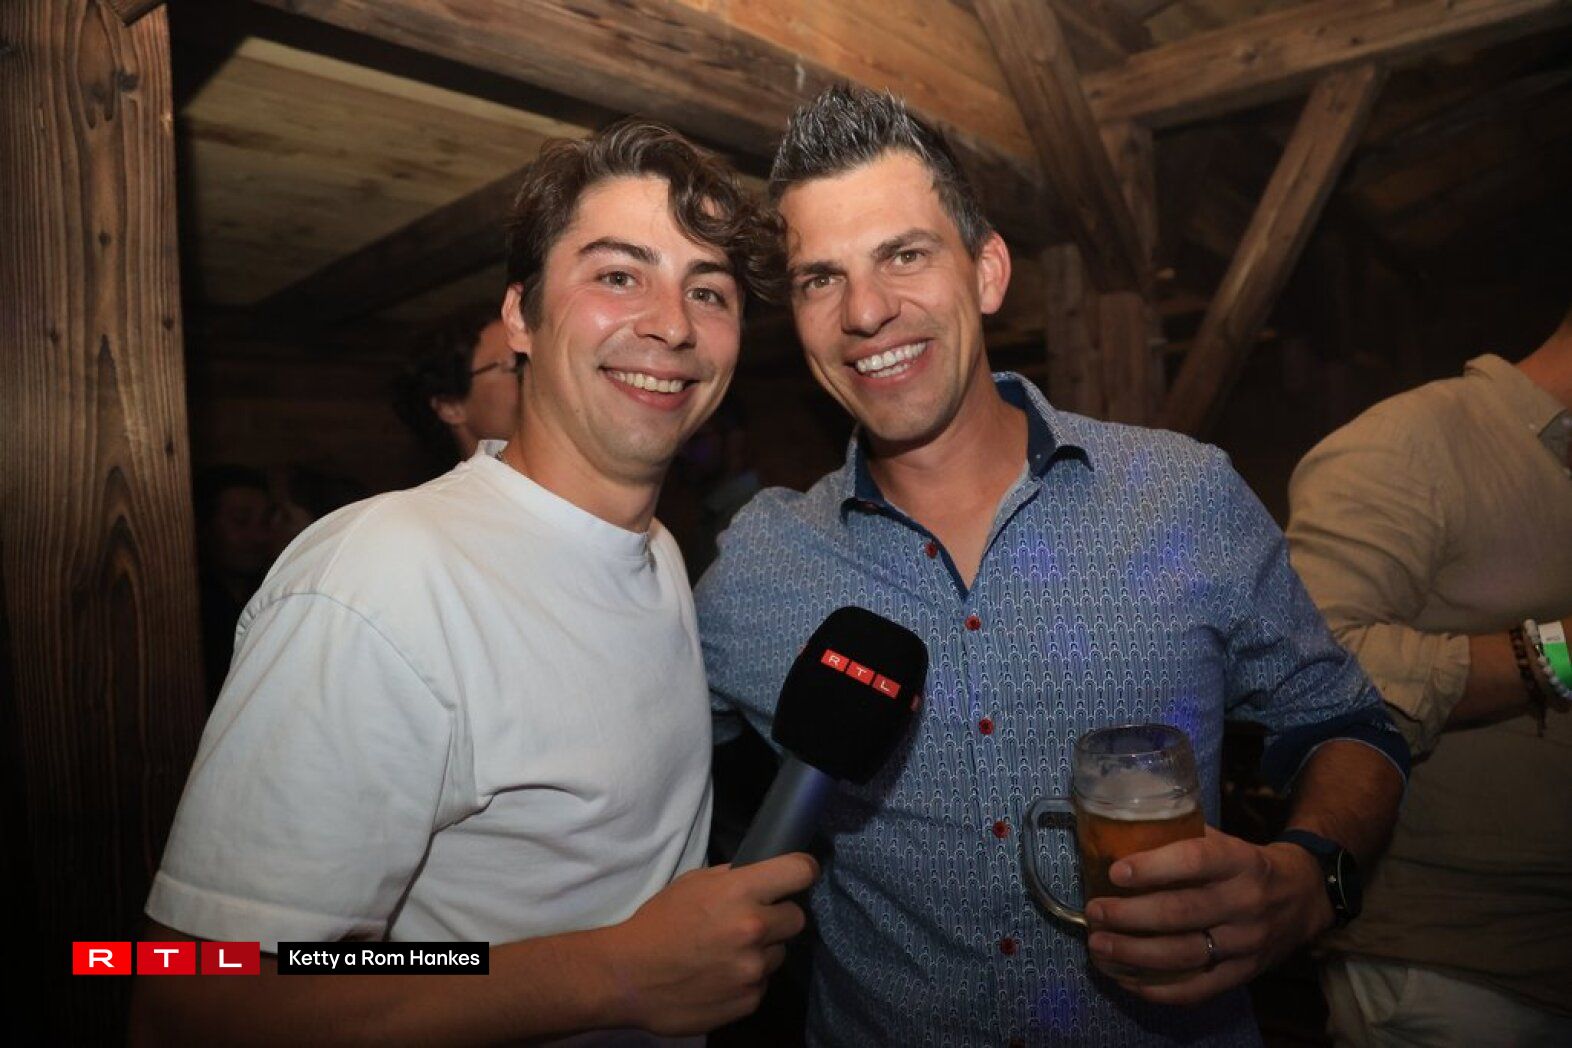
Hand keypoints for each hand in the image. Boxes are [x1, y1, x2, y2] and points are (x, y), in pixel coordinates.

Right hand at [597, 854, 817, 1033]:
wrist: (628, 977)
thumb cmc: (658, 923)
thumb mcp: (691, 883)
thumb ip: (731, 878)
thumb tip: (761, 875)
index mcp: (741, 892)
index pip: (800, 871)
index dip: (802, 871)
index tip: (798, 875)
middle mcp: (754, 929)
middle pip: (797, 917)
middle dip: (778, 917)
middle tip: (750, 922)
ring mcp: (754, 969)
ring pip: (779, 953)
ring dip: (761, 950)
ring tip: (727, 953)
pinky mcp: (749, 1000)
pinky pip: (762, 983)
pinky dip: (747, 979)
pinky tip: (720, 976)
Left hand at [1084, 826, 1329, 1005]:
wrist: (1303, 897)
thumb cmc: (1246, 863)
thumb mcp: (1224, 841)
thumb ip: (1181, 838)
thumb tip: (1119, 834)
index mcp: (1238, 862)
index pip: (1195, 861)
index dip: (1154, 867)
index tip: (1116, 872)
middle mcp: (1244, 903)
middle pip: (1181, 913)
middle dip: (1130, 915)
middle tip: (1094, 912)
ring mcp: (1245, 944)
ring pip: (1184, 954)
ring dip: (1134, 954)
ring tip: (1099, 947)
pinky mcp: (1243, 974)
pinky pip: (1197, 989)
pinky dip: (1158, 989)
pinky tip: (1126, 980)